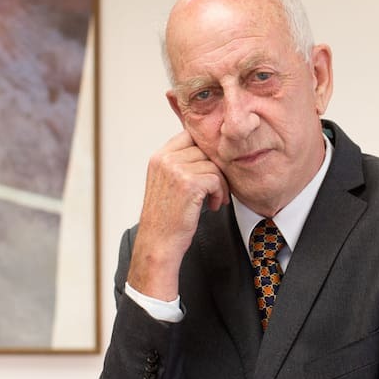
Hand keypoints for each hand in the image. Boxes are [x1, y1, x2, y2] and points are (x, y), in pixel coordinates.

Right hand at [129, 131, 228, 300]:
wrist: (158, 242)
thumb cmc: (166, 216)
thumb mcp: (166, 182)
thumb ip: (181, 162)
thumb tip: (208, 149)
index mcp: (159, 156)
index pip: (190, 136)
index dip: (204, 151)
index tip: (209, 169)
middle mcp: (165, 159)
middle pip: (205, 150)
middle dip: (215, 169)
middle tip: (216, 189)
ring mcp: (177, 170)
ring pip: (213, 165)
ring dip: (220, 184)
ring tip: (214, 200)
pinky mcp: (190, 183)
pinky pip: (217, 179)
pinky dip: (219, 193)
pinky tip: (212, 205)